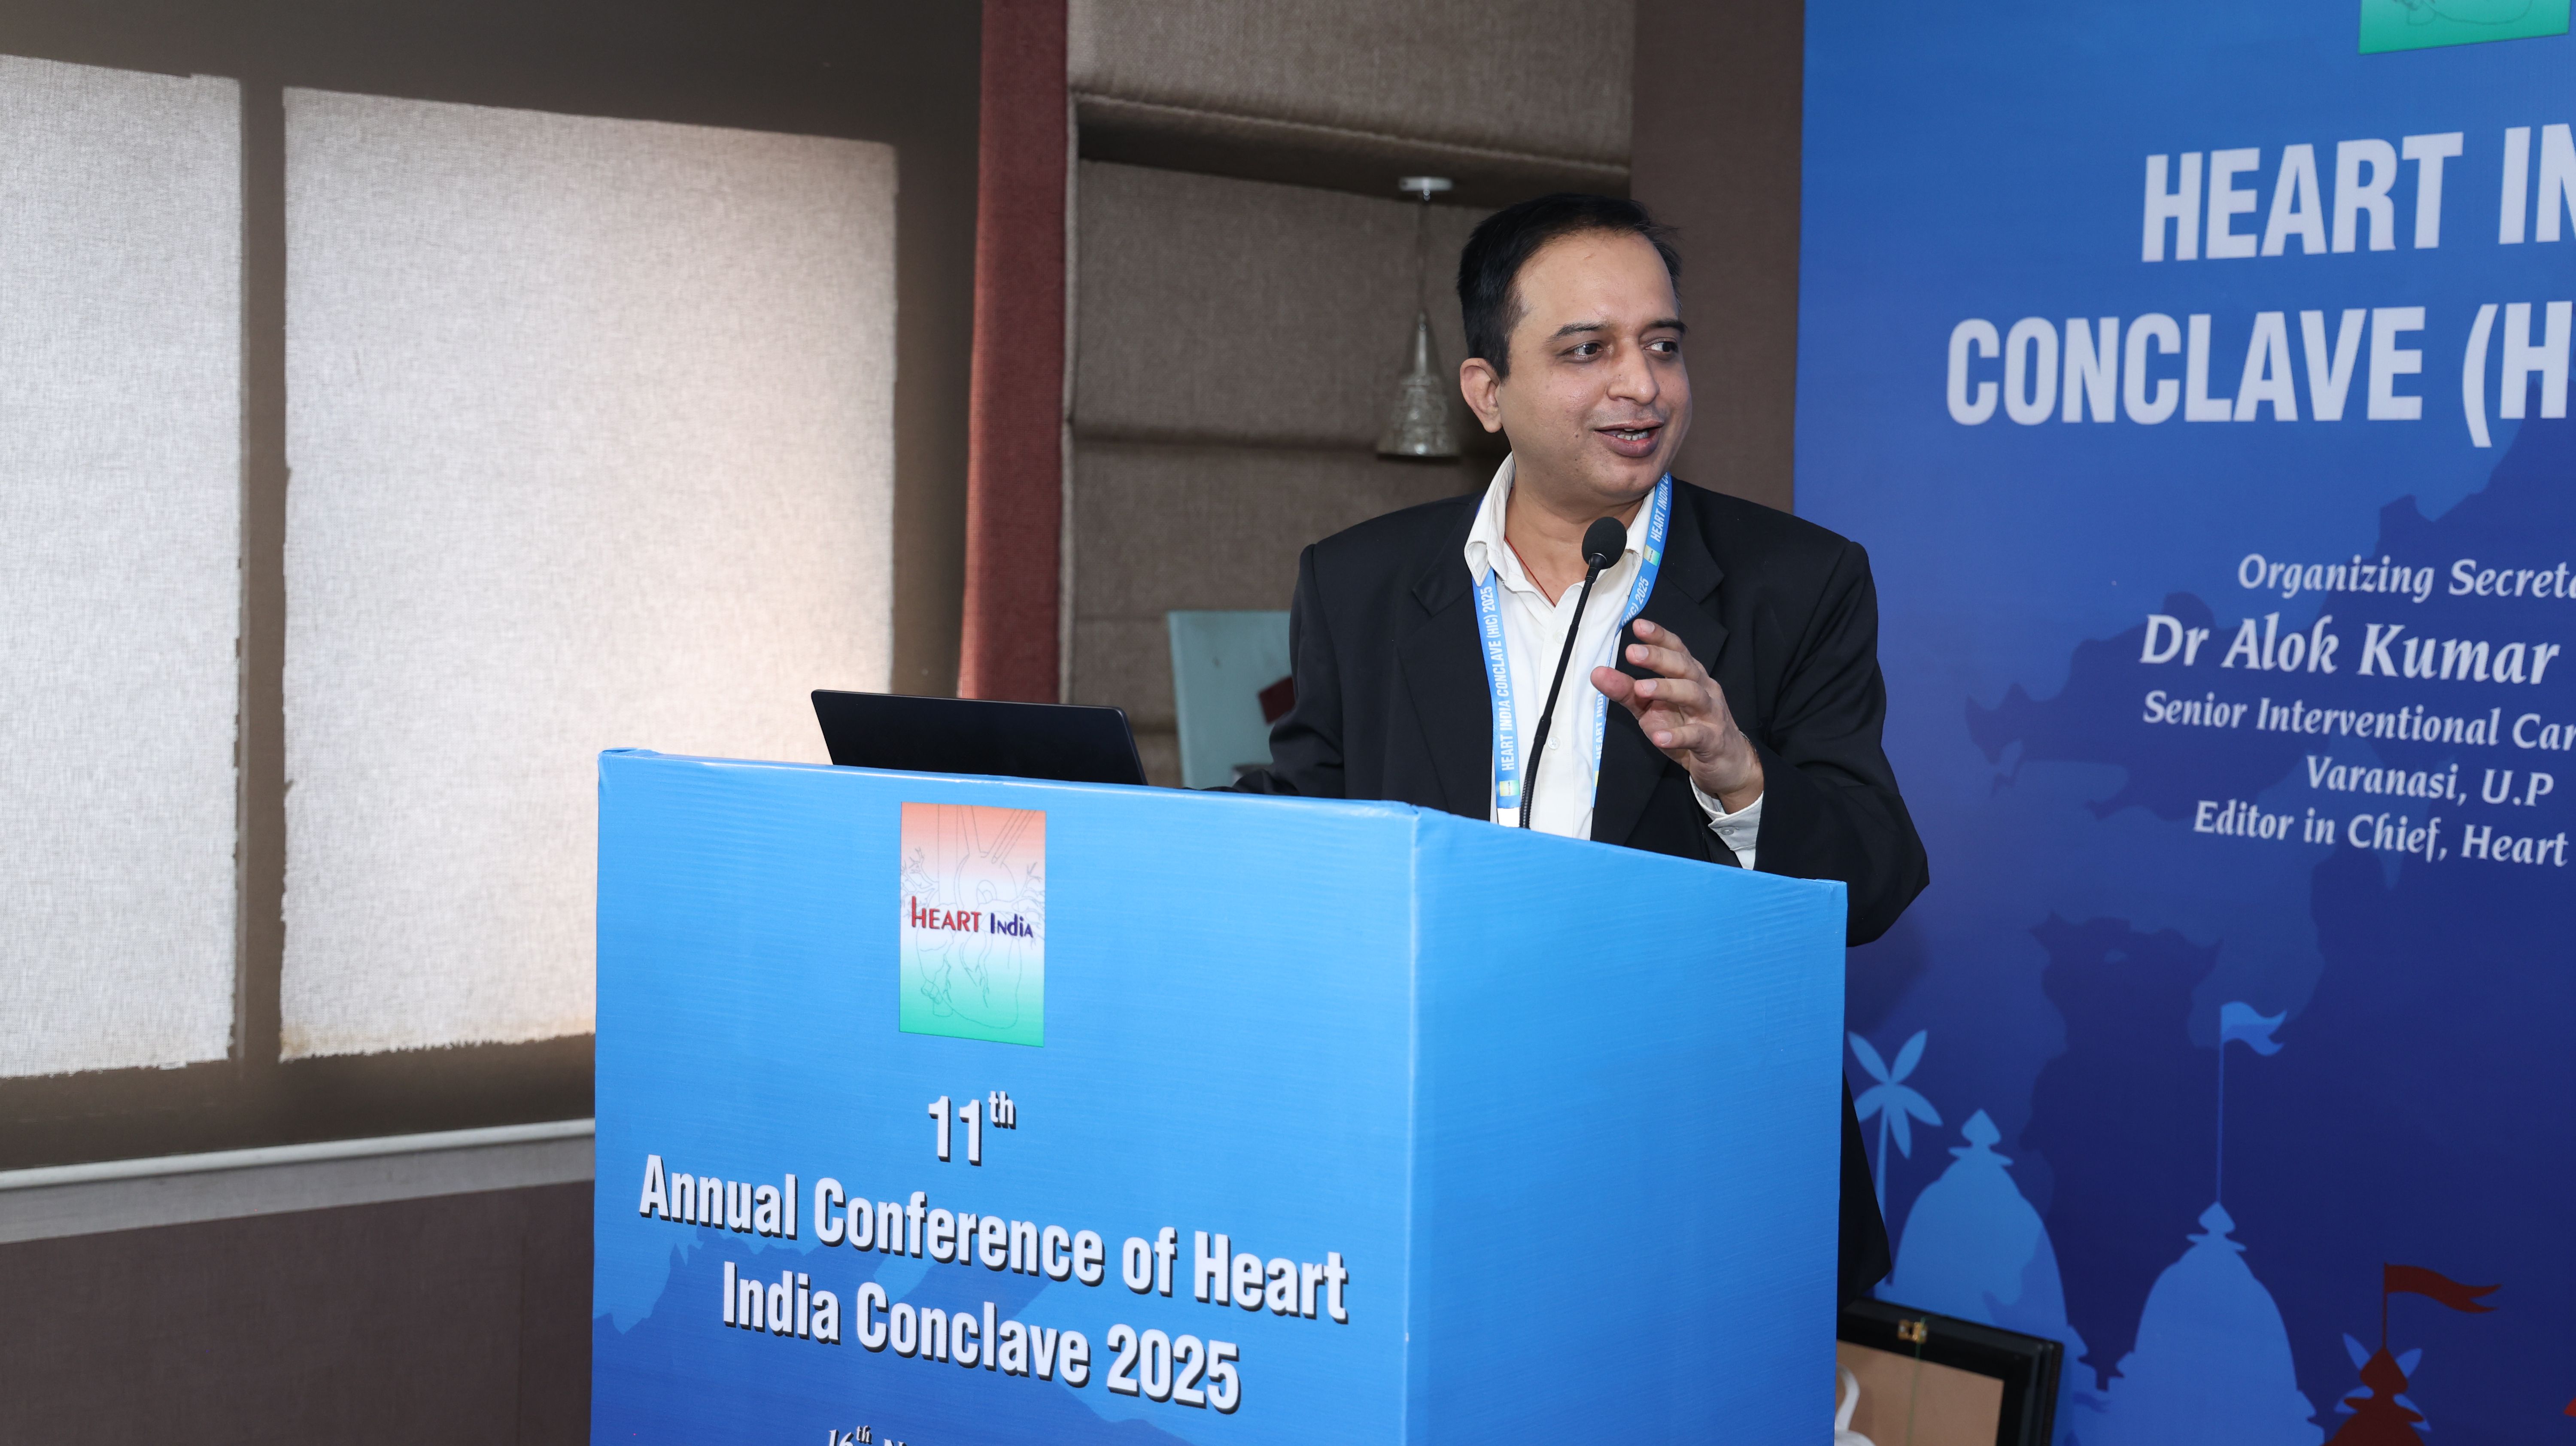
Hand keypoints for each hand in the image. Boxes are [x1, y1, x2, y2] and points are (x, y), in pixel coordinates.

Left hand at [1591, 617, 1763, 810]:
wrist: (1725, 762)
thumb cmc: (1687, 727)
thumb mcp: (1652, 708)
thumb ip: (1627, 691)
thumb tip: (1597, 673)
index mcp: (1689, 676)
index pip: (1677, 650)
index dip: (1659, 637)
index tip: (1638, 625)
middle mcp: (1703, 688)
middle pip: (1684, 667)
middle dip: (1658, 658)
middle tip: (1632, 652)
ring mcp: (1710, 713)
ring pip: (1693, 694)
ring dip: (1667, 689)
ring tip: (1641, 688)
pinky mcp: (1712, 740)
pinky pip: (1696, 735)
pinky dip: (1677, 735)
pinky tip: (1659, 737)